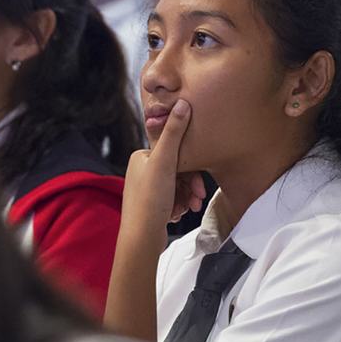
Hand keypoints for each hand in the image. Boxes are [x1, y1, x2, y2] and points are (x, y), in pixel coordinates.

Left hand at [121, 99, 204, 232]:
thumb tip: (183, 103)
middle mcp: (141, 170)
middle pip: (178, 171)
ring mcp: (146, 188)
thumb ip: (175, 133)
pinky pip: (172, 199)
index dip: (191, 168)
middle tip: (198, 198)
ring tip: (189, 208)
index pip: (174, 154)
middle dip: (190, 186)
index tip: (200, 183)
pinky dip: (179, 205)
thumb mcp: (165, 162)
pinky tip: (177, 214)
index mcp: (141, 157)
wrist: (141, 238)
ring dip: (186, 197)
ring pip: (177, 186)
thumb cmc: (150, 201)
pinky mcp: (150, 204)